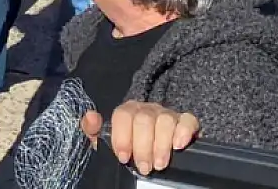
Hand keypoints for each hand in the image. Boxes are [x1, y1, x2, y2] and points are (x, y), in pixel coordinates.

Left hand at [82, 101, 199, 175]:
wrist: (155, 153)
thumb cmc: (131, 147)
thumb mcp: (109, 142)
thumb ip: (95, 132)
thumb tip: (90, 117)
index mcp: (127, 111)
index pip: (122, 115)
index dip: (122, 137)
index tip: (124, 158)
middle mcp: (147, 109)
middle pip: (144, 119)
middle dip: (143, 146)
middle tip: (144, 167)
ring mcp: (167, 114)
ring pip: (165, 120)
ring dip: (161, 144)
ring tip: (159, 164)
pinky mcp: (185, 121)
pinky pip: (188, 119)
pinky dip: (184, 131)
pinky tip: (178, 145)